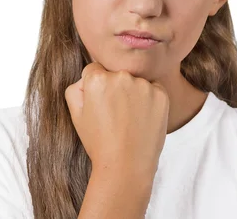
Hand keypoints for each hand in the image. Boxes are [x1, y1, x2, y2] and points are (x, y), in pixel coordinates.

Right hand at [64, 62, 169, 176]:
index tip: (100, 105)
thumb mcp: (75, 114)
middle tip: (114, 115)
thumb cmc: (99, 141)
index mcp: (97, 79)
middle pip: (116, 74)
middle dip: (114, 89)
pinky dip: (149, 100)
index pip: (94, 70)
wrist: (126, 166)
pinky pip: (153, 89)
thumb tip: (86, 77)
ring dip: (132, 93)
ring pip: (135, 81)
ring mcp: (143, 85)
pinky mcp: (161, 94)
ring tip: (129, 120)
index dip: (95, 88)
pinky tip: (142, 119)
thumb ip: (75, 87)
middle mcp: (121, 76)